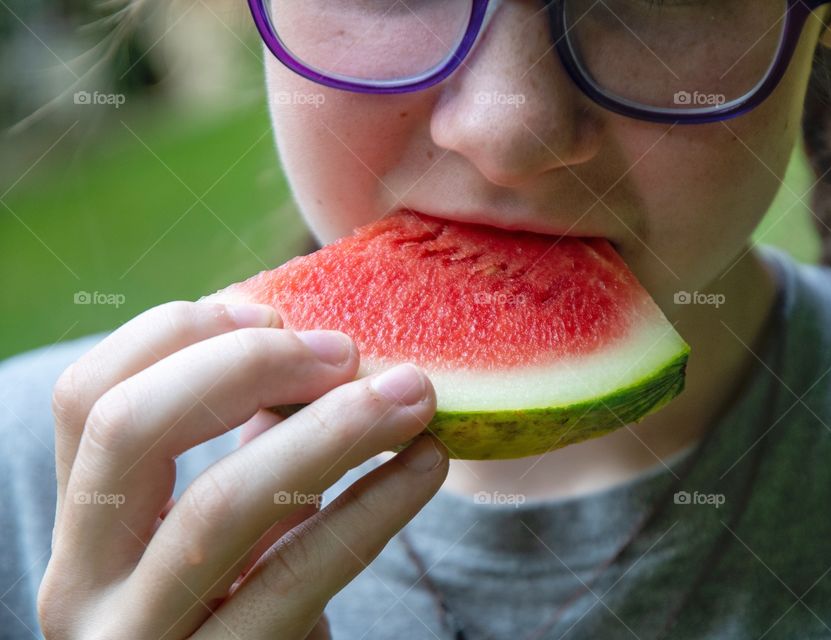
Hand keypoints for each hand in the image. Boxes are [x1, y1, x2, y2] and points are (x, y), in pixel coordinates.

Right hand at [37, 301, 447, 638]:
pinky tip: (425, 465)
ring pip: (221, 505)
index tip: (272, 312)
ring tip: (411, 397)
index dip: (178, 335)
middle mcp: (84, 586)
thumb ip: (247, 450)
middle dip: (247, 364)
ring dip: (331, 430)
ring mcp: (144, 639)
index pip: (87, 397)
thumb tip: (317, 347)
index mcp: (82, 530)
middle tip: (346, 352)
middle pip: (130, 427)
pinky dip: (375, 505)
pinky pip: (302, 574)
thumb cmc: (248, 610)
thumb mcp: (228, 529)